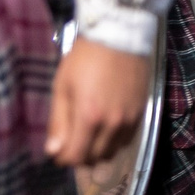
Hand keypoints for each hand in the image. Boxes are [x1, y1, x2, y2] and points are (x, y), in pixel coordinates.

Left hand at [48, 38, 152, 166]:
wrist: (120, 36)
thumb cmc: (85, 59)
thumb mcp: (63, 87)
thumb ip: (58, 122)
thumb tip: (53, 151)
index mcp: (89, 117)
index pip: (75, 156)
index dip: (62, 157)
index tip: (57, 149)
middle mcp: (112, 124)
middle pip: (95, 158)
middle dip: (79, 156)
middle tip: (70, 141)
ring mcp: (130, 119)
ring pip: (113, 152)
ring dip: (97, 150)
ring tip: (88, 136)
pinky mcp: (141, 112)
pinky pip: (127, 139)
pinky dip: (114, 141)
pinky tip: (106, 128)